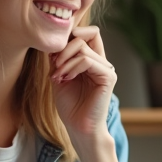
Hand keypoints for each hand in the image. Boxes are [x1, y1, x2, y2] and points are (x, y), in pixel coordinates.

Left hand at [50, 25, 115, 145]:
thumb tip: (54, 40)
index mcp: (93, 60)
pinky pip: (87, 60)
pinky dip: (72, 67)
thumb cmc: (70, 106)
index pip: (88, 32)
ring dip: (64, 60)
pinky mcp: (108, 77)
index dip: (71, 33)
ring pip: (82, 47)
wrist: (78, 128)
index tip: (54, 52)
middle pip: (84, 35)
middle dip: (63, 47)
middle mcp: (102, 62)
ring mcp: (106, 68)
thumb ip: (59, 58)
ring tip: (57, 76)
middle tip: (54, 64)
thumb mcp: (59, 76)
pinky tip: (65, 79)